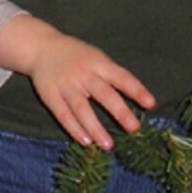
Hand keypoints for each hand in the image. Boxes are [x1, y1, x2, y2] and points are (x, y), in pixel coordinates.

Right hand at [0, 16, 153, 149]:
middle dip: (119, 112)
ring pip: (82, 108)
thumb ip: (112, 76)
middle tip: (134, 129)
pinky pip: (63, 115)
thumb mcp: (96, 58)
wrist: (41, 47)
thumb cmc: (77, 56)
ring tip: (108, 145)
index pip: (121, 77)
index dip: (136, 90)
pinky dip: (74, 129)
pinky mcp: (50, 96)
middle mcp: (84, 74)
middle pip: (103, 94)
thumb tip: (138, 98)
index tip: (151, 104)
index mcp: (99, 63)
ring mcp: (66, 85)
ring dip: (95, 128)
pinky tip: (85, 142)